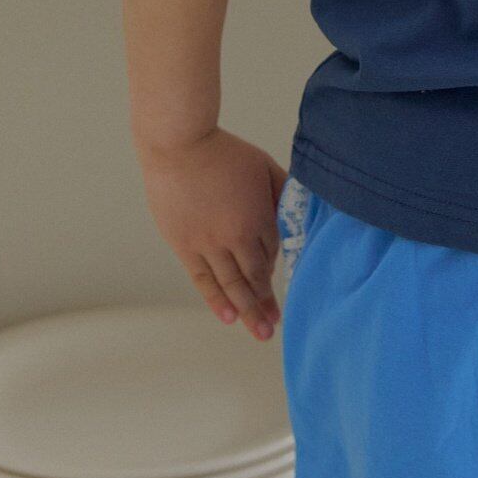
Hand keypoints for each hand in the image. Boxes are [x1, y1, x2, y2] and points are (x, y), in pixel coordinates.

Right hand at [137, 127, 289, 339]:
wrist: (180, 146)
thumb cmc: (225, 152)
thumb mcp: (264, 167)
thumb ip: (282, 192)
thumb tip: (297, 212)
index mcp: (257, 217)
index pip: (273, 253)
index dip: (276, 266)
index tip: (279, 282)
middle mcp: (234, 237)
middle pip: (254, 277)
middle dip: (265, 303)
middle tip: (274, 327)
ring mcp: (206, 244)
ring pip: (230, 284)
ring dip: (245, 310)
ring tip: (258, 332)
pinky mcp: (183, 245)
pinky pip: (202, 279)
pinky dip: (215, 299)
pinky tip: (227, 316)